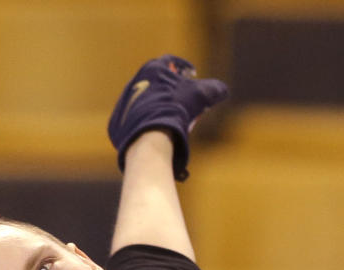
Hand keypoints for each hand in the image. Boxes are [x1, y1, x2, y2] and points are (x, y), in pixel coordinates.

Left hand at [108, 55, 228, 180]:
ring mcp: (127, 100)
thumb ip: (215, 89)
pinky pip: (140, 116)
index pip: (171, 61)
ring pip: (149, 99)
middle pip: (160, 81)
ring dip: (163, 104)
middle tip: (187, 99)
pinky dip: (151, 119)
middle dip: (175, 88)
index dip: (185, 67)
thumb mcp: (202, 95)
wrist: (149, 134)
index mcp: (153, 68)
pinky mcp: (121, 119)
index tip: (193, 75)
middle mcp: (136, 80)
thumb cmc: (176, 108)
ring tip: (177, 116)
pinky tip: (162, 128)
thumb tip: (223, 90)